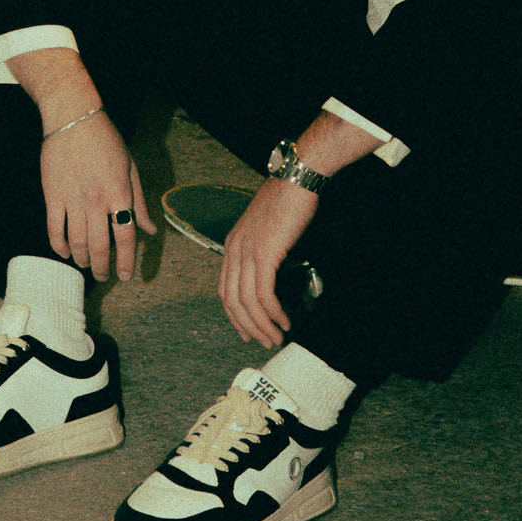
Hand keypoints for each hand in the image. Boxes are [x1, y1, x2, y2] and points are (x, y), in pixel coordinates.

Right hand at [40, 113, 155, 282]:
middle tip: (104, 276)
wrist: (74, 120)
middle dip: (102, 267)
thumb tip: (150, 229)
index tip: (125, 276)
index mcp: (119, 193)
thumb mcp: (130, 169)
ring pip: (76, 242)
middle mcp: (97, 200)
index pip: (126, 236)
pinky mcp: (53, 195)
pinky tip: (64, 252)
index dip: (126, 260)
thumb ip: (139, 202)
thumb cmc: (107, 141)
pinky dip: (59, 245)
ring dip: (81, 259)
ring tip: (85, 265)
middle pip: (99, 246)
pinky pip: (54, 229)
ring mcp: (73, 199)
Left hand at [219, 178, 319, 348]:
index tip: (247, 330)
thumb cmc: (287, 199)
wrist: (296, 179)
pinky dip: (273, 312)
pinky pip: (263, 294)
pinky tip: (284, 320)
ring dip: (262, 325)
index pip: (225, 289)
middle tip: (264, 341)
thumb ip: (264, 248)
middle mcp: (234, 250)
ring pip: (247, 302)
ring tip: (276, 337)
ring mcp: (247, 252)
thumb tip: (273, 269)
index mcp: (232, 244)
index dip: (234, 315)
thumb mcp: (267, 227)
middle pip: (232, 301)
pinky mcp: (264, 254)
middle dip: (248, 327)